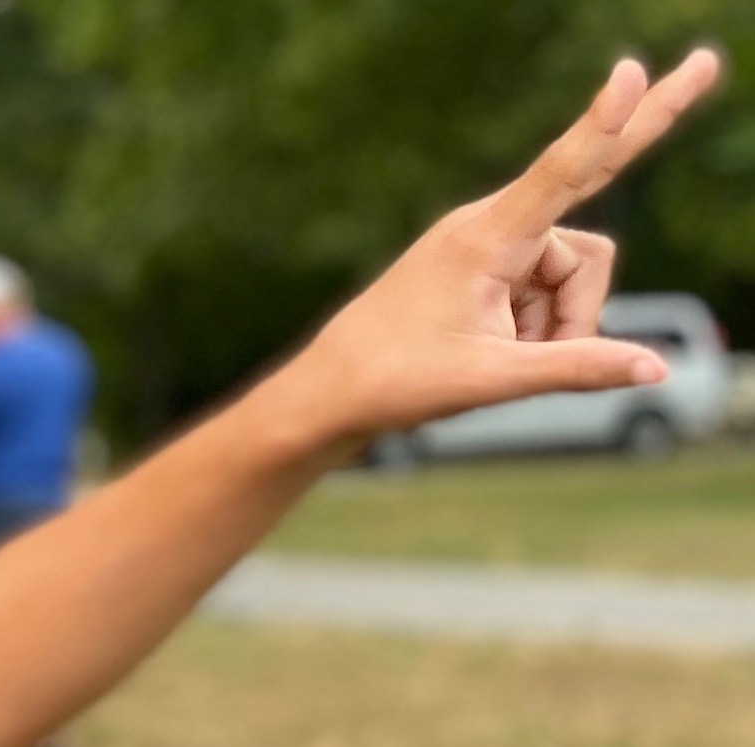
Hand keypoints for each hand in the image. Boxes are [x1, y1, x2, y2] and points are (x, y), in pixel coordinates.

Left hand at [275, 51, 723, 447]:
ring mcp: (492, 243)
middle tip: (709, 61)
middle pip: (591, 187)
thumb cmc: (393, 382)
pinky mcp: (490, 266)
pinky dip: (544, 325)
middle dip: (647, 126)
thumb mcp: (490, 380)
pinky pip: (550, 287)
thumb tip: (656, 367)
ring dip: (563, 320)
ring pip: (576, 269)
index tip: (631, 73)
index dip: (604, 124)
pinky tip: (503, 349)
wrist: (328, 394)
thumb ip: (576, 368)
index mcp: (484, 238)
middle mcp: (491, 226)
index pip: (561, 171)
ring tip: (508, 355)